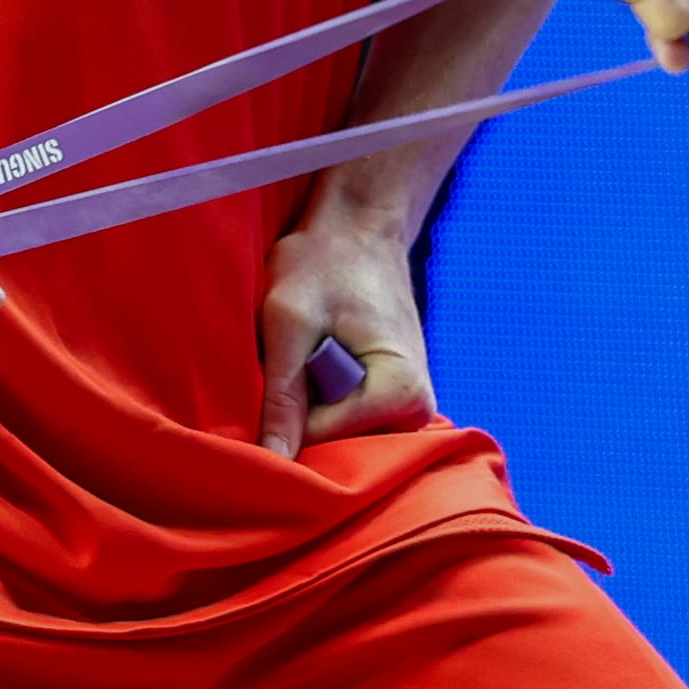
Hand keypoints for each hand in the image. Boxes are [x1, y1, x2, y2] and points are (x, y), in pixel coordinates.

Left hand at [258, 213, 439, 456]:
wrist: (359, 226)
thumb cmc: (325, 260)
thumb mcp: (290, 320)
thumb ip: (282, 393)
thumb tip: (272, 461)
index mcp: (402, 393)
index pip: (321, 441)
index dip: (282, 415)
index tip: (270, 373)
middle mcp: (418, 409)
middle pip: (336, 445)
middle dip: (299, 413)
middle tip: (288, 357)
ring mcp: (410, 407)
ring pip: (338, 436)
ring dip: (309, 405)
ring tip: (304, 355)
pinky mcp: (395, 399)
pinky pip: (347, 420)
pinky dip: (321, 399)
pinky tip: (316, 362)